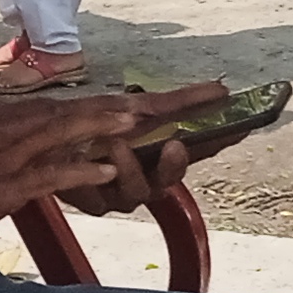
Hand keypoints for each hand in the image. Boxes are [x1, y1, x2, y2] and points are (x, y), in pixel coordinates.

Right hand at [0, 93, 147, 241]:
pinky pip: (49, 175)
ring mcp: (7, 156)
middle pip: (64, 113)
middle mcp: (5, 129)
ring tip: (136, 123)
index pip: (50, 108)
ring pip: (62, 135)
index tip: (119, 102)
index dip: (87, 106)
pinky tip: (107, 172)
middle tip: (143, 104)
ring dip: (100, 127)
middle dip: (105, 109)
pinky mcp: (4, 186)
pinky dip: (80, 172)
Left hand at [64, 81, 225, 214]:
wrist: (49, 136)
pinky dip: (93, 180)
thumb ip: (180, 103)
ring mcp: (121, 193)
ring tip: (116, 145)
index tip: (242, 125)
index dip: (221, 140)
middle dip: (174, 165)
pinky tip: (86, 165)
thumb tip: (222, 89)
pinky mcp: (94, 203)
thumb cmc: (97, 122)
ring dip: (129, 168)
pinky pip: (100, 199)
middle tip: (174, 145)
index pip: (201, 148)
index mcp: (164, 154)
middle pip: (172, 178)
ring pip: (137, 191)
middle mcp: (149, 177)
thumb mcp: (137, 108)